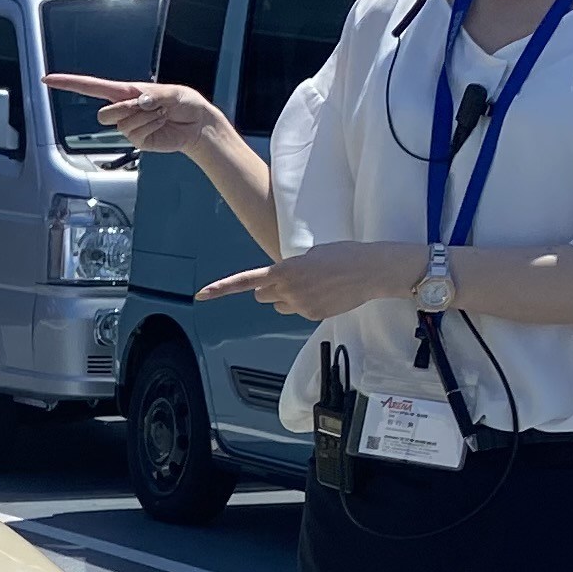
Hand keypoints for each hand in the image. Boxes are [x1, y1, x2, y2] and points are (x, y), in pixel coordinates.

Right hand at [49, 74, 228, 159]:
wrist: (196, 124)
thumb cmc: (184, 102)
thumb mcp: (171, 92)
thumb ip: (152, 95)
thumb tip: (136, 102)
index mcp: (125, 91)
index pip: (91, 87)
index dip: (68, 83)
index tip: (47, 80)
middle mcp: (123, 109)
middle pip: (105, 115)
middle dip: (125, 111)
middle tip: (149, 106)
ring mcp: (128, 127)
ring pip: (122, 126)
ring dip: (145, 118)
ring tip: (161, 114)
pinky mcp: (137, 141)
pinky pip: (135, 135)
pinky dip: (151, 128)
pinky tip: (161, 124)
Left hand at [201, 241, 426, 318]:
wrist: (371, 270)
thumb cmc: (343, 255)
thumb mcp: (310, 254)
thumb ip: (289, 268)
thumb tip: (282, 281)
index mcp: (284, 270)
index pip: (246, 281)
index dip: (221, 289)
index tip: (201, 295)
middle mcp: (288, 290)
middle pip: (262, 296)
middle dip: (269, 290)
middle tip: (290, 280)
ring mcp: (300, 305)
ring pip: (280, 306)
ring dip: (288, 298)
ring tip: (314, 286)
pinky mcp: (313, 316)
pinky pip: (299, 312)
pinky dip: (308, 305)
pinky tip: (327, 294)